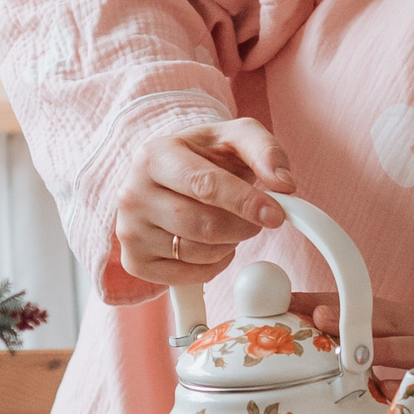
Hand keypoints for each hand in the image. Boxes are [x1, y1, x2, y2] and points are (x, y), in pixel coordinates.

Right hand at [115, 119, 294, 287]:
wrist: (169, 175)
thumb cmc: (205, 155)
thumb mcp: (236, 137)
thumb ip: (265, 151)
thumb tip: (284, 185)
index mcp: (154, 156)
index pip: (204, 185)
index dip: (245, 202)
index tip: (276, 215)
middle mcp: (132, 194)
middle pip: (204, 226)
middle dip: (244, 226)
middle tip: (257, 218)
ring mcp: (129, 230)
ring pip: (198, 253)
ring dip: (230, 244)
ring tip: (227, 223)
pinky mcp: (135, 261)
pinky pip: (187, 277)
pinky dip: (213, 265)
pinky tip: (211, 243)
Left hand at [291, 292, 413, 413]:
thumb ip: (392, 345)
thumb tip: (333, 351)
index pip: (368, 305)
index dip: (328, 300)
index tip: (286, 300)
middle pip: (387, 321)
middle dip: (349, 318)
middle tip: (310, 315)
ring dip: (380, 351)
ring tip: (345, 352)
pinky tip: (393, 398)